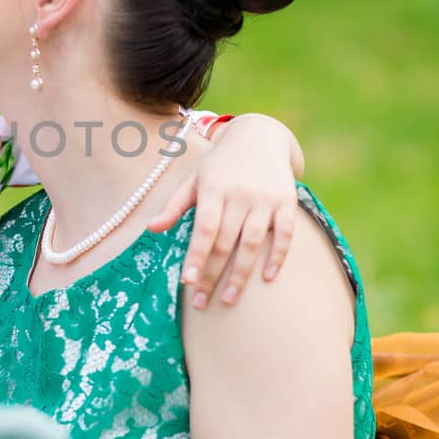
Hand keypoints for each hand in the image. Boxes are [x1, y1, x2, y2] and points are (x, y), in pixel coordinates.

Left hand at [148, 115, 299, 307]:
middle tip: (201, 303)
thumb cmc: (220, 164)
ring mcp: (265, 198)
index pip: (204, 228)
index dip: (196, 256)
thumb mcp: (194, 178)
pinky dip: (278, 256)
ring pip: (253, 242)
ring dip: (241, 274)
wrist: (260, 136)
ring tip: (229, 300)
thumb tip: (151, 228)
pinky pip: (285, 233)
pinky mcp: (287, 202)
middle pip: (225, 242)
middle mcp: (240, 194)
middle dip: (212, 274)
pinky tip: (267, 278)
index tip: (187, 282)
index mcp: (213, 188)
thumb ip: (175, 205)